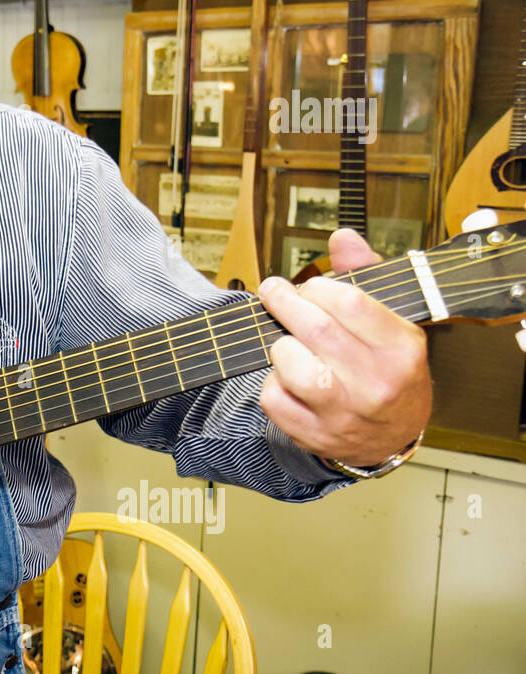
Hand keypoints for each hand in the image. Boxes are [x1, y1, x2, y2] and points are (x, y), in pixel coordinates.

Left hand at [256, 228, 431, 468]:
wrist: (392, 436)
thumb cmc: (387, 368)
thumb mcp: (391, 320)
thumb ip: (364, 275)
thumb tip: (342, 237)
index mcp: (402, 348)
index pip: (348, 301)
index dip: (316, 286)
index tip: (304, 286)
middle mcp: (377, 383)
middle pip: (314, 328)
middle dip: (283, 302)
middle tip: (273, 293)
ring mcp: (345, 413)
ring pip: (289, 364)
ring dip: (280, 346)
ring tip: (288, 343)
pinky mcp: (314, 435)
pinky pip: (272, 398)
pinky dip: (271, 382)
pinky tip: (286, 378)